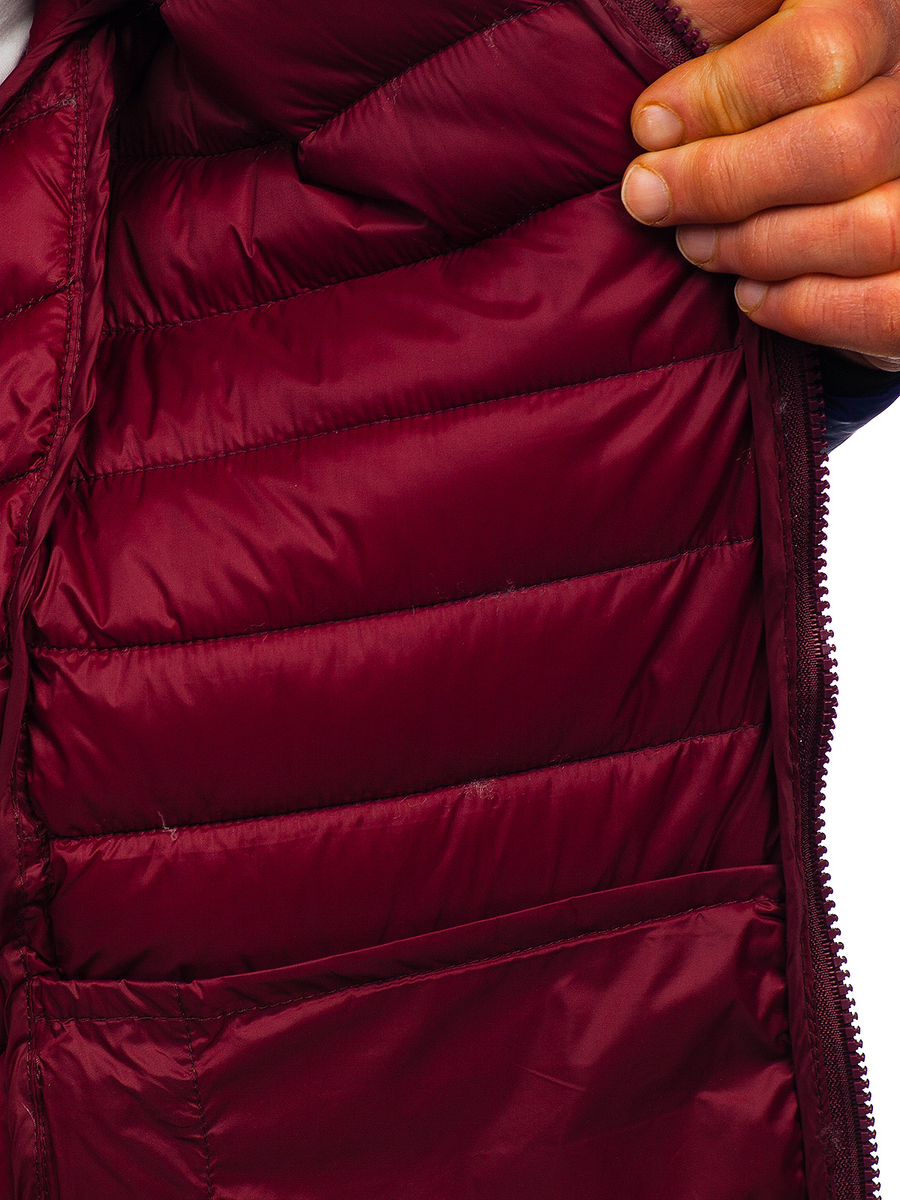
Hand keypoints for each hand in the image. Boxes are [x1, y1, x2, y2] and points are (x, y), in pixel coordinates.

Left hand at [621, 0, 899, 370]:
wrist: (815, 181)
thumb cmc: (755, 109)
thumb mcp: (739, 40)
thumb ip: (712, 24)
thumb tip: (659, 99)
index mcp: (879, 24)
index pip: (824, 47)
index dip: (725, 93)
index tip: (649, 125)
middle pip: (844, 146)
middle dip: (725, 182)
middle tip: (651, 197)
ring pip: (870, 229)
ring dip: (758, 247)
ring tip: (695, 245)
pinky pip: (883, 305)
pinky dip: (804, 307)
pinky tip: (750, 294)